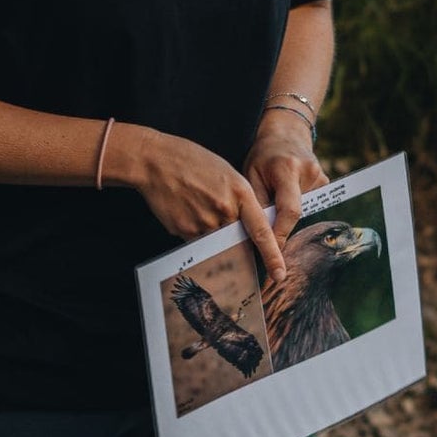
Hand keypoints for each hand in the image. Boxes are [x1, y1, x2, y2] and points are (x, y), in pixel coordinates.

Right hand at [115, 124, 284, 279]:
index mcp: (240, 193)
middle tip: (220, 222)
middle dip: (235, 239)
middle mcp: (224, 211)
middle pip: (237, 240)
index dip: (272, 255)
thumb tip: (245, 228)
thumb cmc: (193, 162)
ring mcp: (203, 223)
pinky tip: (186, 209)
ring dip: (212, 232)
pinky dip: (195, 230)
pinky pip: (197, 241)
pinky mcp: (184, 231)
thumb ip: (240, 200)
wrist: (156, 162)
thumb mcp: (227, 174)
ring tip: (198, 206)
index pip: (261, 231)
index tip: (279, 274)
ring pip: (216, 242)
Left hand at [245, 114, 325, 241]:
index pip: (289, 210)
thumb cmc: (263, 156)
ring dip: (291, 219)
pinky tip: (289, 202)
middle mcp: (309, 173)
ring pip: (305, 212)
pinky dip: (299, 210)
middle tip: (274, 246)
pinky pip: (312, 205)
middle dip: (285, 230)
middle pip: (299, 214)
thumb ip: (257, 205)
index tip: (274, 253)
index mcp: (287, 169)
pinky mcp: (327, 182)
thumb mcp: (251, 175)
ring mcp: (321, 177)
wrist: (286, 134)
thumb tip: (258, 238)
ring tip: (279, 212)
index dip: (282, 234)